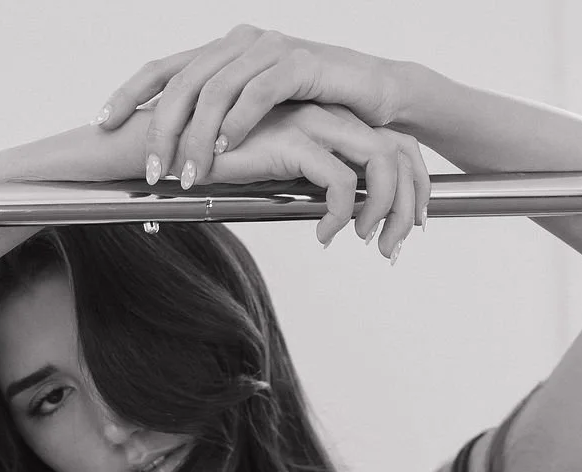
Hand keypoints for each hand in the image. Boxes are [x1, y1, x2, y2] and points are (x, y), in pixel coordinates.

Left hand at [94, 25, 403, 185]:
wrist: (374, 99)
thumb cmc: (311, 116)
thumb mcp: (252, 123)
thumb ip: (213, 131)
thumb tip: (168, 164)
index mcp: (220, 54)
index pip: (162, 69)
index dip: (127, 93)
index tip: (101, 124)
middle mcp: (239, 43)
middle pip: (182, 82)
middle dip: (161, 130)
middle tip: (152, 173)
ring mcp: (270, 48)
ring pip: (216, 90)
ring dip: (197, 139)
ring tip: (190, 177)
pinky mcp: (301, 62)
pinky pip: (259, 92)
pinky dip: (238, 124)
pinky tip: (226, 151)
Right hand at [196, 100, 431, 259]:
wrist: (171, 146)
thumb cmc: (216, 164)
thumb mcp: (276, 173)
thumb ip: (308, 181)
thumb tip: (335, 216)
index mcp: (330, 117)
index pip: (395, 142)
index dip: (410, 185)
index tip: (405, 228)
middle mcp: (329, 113)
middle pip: (399, 149)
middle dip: (408, 202)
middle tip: (393, 248)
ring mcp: (312, 121)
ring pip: (380, 161)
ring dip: (383, 210)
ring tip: (365, 242)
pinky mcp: (292, 140)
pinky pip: (339, 181)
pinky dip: (340, 215)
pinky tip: (323, 236)